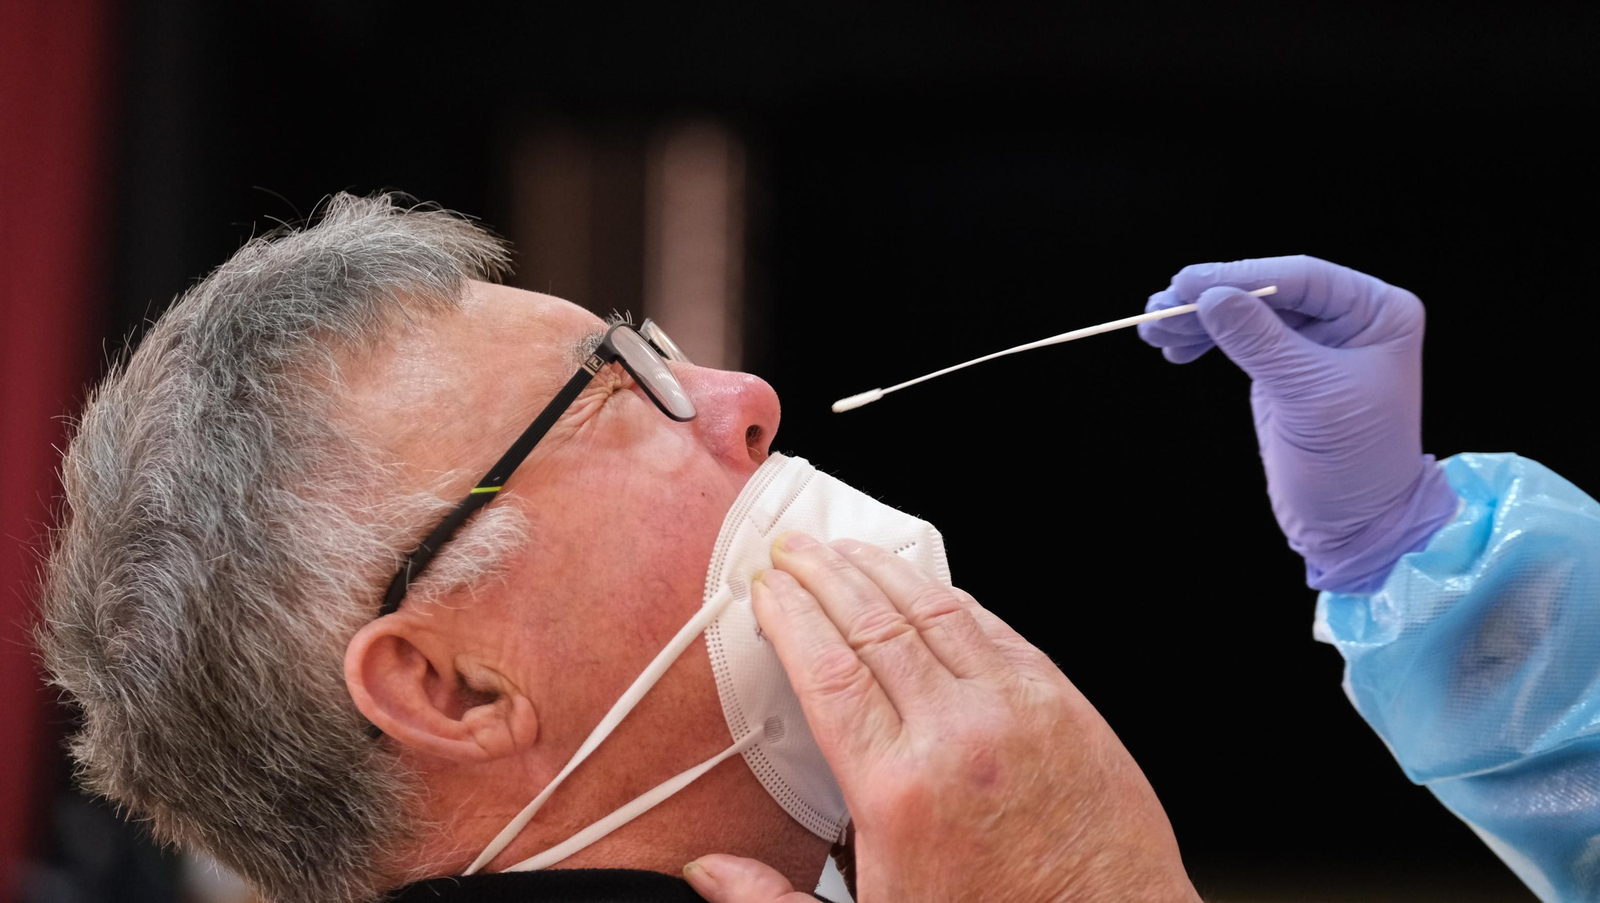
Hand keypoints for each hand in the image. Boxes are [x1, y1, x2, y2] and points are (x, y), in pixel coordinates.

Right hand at [683, 533, 1199, 902]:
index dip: (788, 614)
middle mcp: (959, 735)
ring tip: (850, 549)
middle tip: (794, 548)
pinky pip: (996, 630)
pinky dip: (954, 600)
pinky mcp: (1064, 706)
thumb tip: (709, 871)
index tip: (764, 587)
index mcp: (899, 791)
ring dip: (886, 570)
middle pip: (873, 624)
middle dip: (824, 573)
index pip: (826, 670)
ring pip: (937, 611)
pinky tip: (930, 590)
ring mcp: (1018, 710)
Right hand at [1137, 255, 1459, 592]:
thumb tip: (1208, 297)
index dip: (1240, 276)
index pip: (1300, 278)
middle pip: (1267, 291)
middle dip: (1210, 298)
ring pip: (1246, 312)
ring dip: (1197, 320)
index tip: (1186, 284)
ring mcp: (1313, 341)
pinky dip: (1205, 340)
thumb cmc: (1355, 461)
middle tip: (1159, 309)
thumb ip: (1259, 341)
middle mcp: (1347, 317)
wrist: (1356, 523)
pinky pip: (1238, 338)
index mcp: (1376, 311)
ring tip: (1154, 332)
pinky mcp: (1282, 366)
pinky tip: (1176, 349)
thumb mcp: (1308, 396)